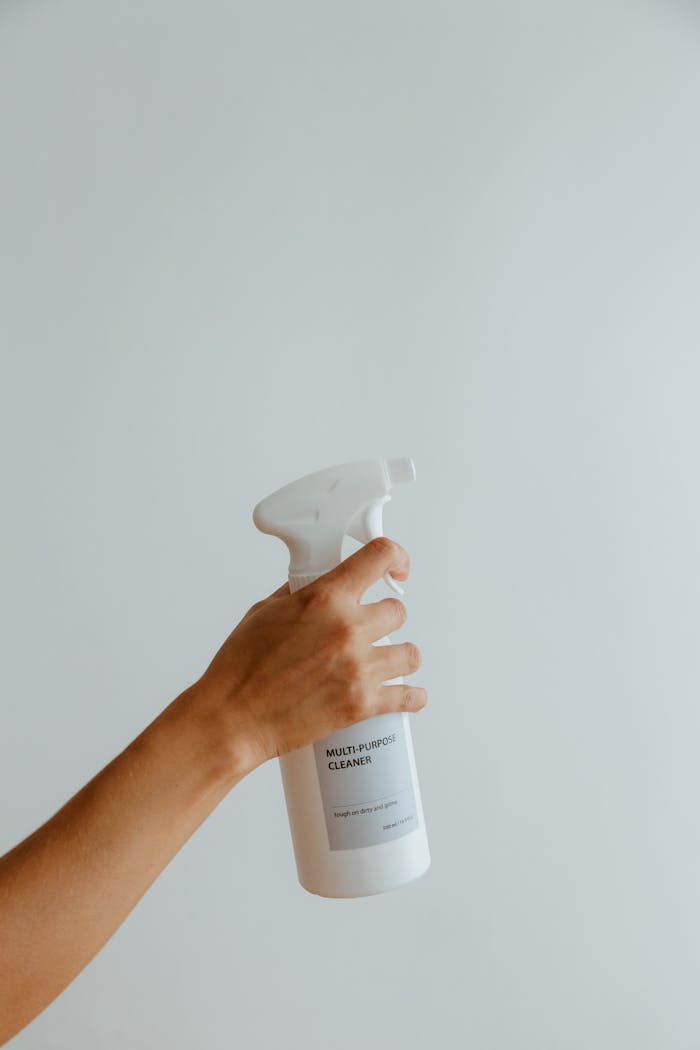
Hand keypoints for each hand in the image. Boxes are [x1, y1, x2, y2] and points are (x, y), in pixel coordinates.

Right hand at [197, 536, 426, 775]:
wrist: (233, 718)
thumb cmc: (240, 668)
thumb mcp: (264, 611)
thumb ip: (299, 594)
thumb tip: (315, 586)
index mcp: (324, 599)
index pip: (378, 557)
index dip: (395, 558)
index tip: (396, 567)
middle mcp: (347, 628)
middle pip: (398, 611)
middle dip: (384, 619)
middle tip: (372, 628)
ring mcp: (359, 667)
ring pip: (410, 652)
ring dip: (399, 654)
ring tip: (389, 660)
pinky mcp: (362, 703)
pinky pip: (408, 696)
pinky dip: (411, 696)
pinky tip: (409, 693)